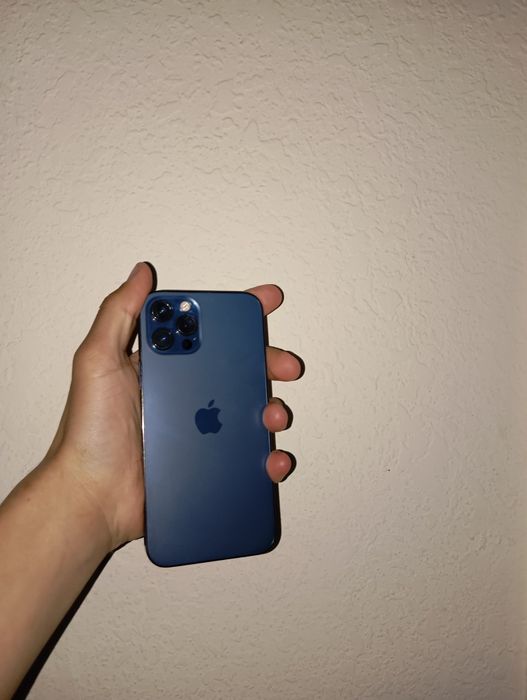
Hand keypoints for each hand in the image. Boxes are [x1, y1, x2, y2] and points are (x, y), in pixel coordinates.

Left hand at [45, 263, 301, 551]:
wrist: (93, 496)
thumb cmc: (89, 432)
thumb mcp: (96, 361)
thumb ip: (119, 313)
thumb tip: (142, 272)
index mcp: (165, 366)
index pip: (208, 331)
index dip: (239, 315)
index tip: (267, 301)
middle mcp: (186, 394)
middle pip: (240, 369)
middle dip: (269, 362)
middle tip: (286, 365)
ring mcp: (201, 431)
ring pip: (251, 411)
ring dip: (273, 408)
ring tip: (273, 416)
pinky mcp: (209, 464)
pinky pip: (249, 456)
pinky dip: (269, 458)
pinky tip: (271, 459)